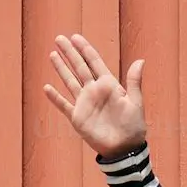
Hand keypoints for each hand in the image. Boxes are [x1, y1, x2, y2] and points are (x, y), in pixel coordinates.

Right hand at [42, 33, 147, 156]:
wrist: (124, 149)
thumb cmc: (133, 126)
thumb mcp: (135, 102)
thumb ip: (134, 81)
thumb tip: (140, 60)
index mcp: (108, 85)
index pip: (94, 62)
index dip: (85, 49)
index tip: (75, 37)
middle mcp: (94, 91)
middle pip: (79, 67)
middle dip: (69, 53)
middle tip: (59, 38)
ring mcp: (84, 104)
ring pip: (69, 82)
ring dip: (61, 69)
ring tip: (52, 55)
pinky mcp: (78, 118)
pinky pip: (64, 105)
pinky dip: (55, 98)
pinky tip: (47, 88)